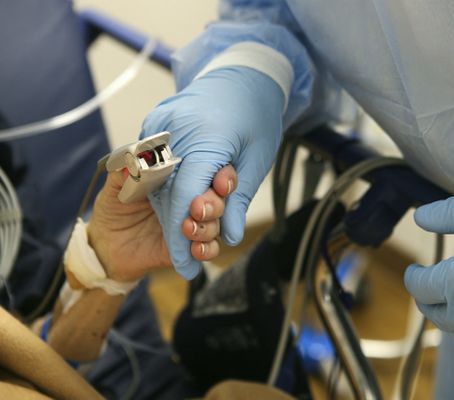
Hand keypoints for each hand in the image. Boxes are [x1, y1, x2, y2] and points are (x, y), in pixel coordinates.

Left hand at [87, 165, 236, 281]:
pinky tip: (195, 249)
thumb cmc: (114, 207)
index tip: (218, 181)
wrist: (105, 242)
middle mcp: (192, 199)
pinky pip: (209, 249)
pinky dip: (207, 249)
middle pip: (220, 198)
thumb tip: (135, 159)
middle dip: (214, 204)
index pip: (211, 171)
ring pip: (217, 223)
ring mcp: (193, 224)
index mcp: (181, 177)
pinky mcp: (189, 247)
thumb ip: (124, 171)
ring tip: (188, 228)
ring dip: (208, 227)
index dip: (222, 176)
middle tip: (198, 208)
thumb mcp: (115, 185)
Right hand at [141, 67, 284, 278]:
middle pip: (166, 195)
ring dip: (173, 210)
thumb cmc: (257, 117)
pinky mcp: (154, 123)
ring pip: (156, 184)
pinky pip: (153, 166)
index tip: (188, 267)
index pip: (185, 198)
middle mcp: (174, 130)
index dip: (184, 237)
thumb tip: (228, 237)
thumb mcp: (257, 160)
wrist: (245, 75)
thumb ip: (238, 200)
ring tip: (199, 223)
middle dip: (180, 227)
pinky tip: (187, 199)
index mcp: (206, 137)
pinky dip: (167, 189)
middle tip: (199, 248)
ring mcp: (159, 124)